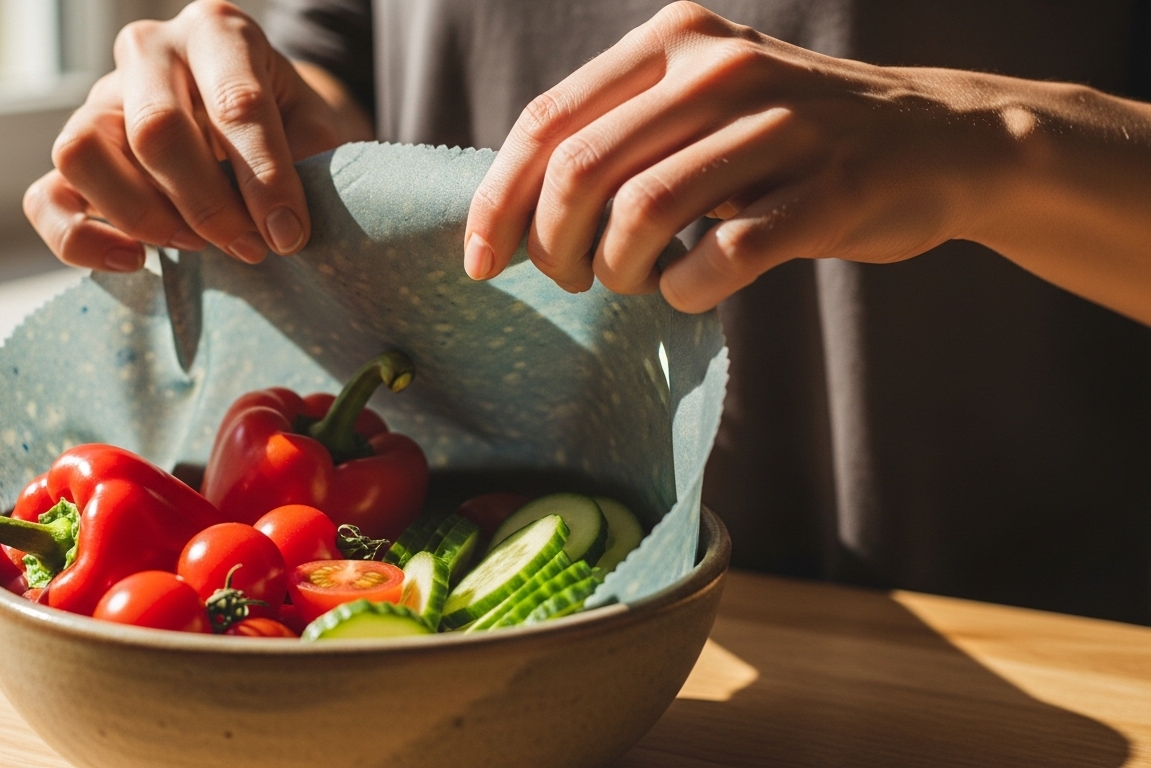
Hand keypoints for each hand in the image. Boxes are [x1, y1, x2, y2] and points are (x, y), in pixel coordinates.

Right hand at [23, 0, 372, 271]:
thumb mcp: (317, 130)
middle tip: (250, 248)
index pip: (236, 103)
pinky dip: (80, 240)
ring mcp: (101, 98)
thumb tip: (287, 229)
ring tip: (194, 244)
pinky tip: (135, 261)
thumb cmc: (291, 126)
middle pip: (155, 128)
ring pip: (82, 152)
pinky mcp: (77, 155)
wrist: (264, 123)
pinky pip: (46, 198)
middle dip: (207, 205)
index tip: (290, 234)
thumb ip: (310, 167)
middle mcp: (150, 51)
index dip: (265, 179)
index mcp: (219, 32)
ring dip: (142, 214)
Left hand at [463, 2, 1019, 311]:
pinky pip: (723, 252)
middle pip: (581, 170)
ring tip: (633, 281)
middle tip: (569, 278)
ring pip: (643, 211)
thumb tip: (509, 205)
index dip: (497, 200)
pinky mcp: (831, 187)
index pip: (548, 122)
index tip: (481, 261)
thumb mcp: (700, 104)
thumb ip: (617, 132)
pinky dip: (685, 288)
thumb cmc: (788, 141)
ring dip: (617, 271)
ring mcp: (781, 124)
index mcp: (674, 41)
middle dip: (550, 245)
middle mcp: (721, 68)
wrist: (938, 141)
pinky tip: (688, 288)